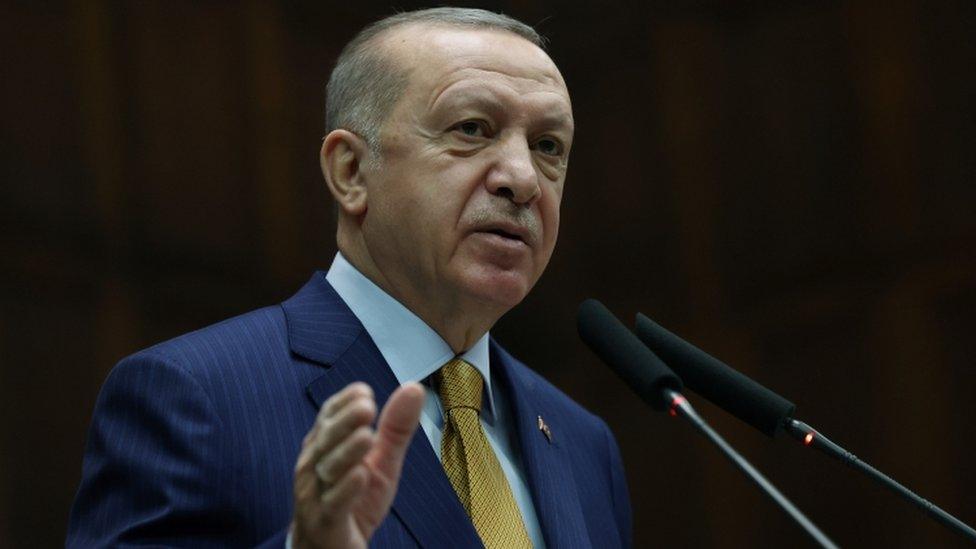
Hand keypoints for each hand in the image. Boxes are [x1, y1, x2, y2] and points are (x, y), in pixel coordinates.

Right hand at [290, 381, 424, 548]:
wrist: (329, 547)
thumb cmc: (353, 499)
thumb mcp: (382, 460)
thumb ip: (395, 427)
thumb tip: (414, 388)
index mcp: (325, 444)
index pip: (329, 415)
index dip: (344, 403)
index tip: (365, 393)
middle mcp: (314, 465)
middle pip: (326, 438)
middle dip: (345, 422)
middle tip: (368, 407)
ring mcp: (315, 494)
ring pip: (327, 469)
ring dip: (347, 452)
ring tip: (367, 437)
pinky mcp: (325, 522)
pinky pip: (332, 504)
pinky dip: (346, 490)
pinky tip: (360, 476)